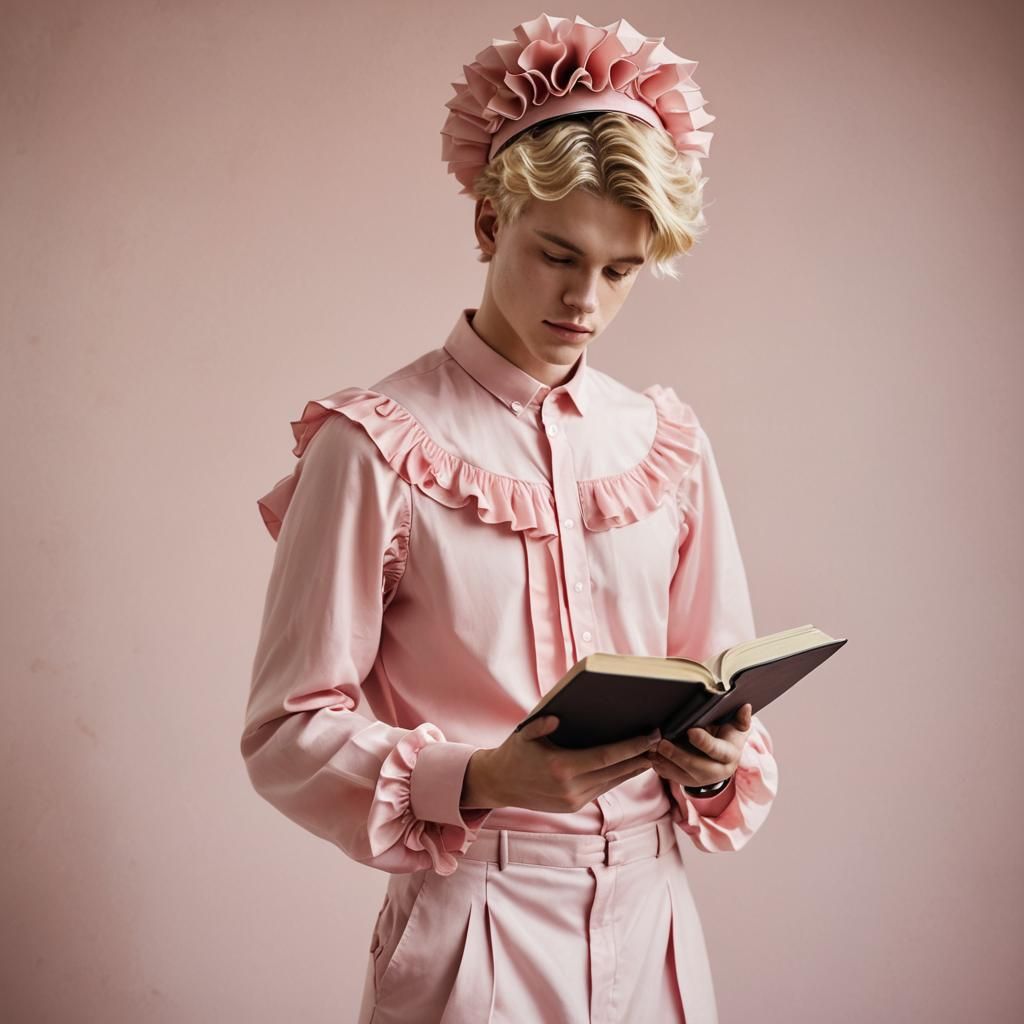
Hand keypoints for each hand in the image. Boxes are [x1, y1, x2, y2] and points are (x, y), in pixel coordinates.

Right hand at [461, 717, 660, 812]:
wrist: (498, 785)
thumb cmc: (513, 753)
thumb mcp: (525, 734)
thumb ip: (541, 725)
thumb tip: (559, 717)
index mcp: (561, 768)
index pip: (607, 757)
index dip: (632, 747)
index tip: (651, 735)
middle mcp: (571, 788)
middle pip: (616, 772)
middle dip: (641, 756)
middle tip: (662, 741)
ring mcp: (573, 800)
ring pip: (612, 782)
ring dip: (634, 768)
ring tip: (653, 752)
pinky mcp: (573, 806)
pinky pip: (602, 789)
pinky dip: (618, 776)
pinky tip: (630, 766)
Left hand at [645, 703, 753, 788]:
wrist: (722, 756)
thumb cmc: (727, 735)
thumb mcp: (737, 727)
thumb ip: (741, 718)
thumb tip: (745, 706)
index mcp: (730, 756)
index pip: (716, 750)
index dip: (704, 742)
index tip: (690, 730)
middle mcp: (717, 772)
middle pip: (697, 767)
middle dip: (678, 756)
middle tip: (662, 743)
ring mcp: (702, 780)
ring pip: (682, 776)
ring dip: (666, 764)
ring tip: (653, 750)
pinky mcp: (688, 782)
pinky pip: (673, 778)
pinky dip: (662, 769)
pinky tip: (652, 758)